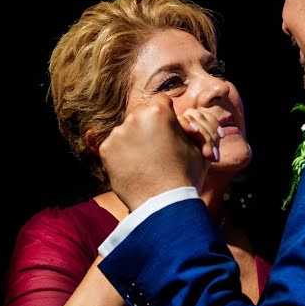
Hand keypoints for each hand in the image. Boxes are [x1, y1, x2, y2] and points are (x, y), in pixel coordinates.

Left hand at [99, 94, 219, 211]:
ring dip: (135, 142)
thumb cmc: (186, 175)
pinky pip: (115, 147)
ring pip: (127, 131)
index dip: (167, 116)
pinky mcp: (106, 149)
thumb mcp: (198, 146)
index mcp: (160, 111)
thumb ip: (188, 128)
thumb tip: (184, 121)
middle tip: (158, 150)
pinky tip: (135, 168)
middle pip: (142, 115)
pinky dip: (122, 156)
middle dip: (149, 128)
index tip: (168, 130)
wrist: (164, 204)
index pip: (161, 101)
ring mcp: (118, 133)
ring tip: (146, 162)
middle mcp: (135, 116)